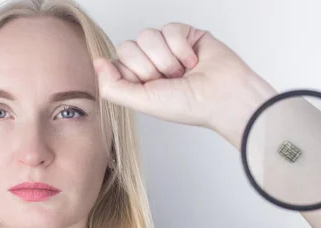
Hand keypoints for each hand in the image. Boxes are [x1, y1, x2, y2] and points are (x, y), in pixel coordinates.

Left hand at [92, 23, 275, 147]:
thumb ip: (113, 87)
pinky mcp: (185, 34)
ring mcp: (167, 48)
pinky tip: (193, 61)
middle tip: (169, 81)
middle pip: (128, 47)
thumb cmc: (189, 106)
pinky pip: (168, 28)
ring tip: (182, 73)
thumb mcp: (143, 102)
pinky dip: (181, 48)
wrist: (223, 96)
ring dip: (166, 58)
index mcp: (139, 81)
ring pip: (147, 35)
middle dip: (149, 67)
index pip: (116, 63)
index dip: (131, 73)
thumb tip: (97, 63)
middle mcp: (151, 63)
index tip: (149, 87)